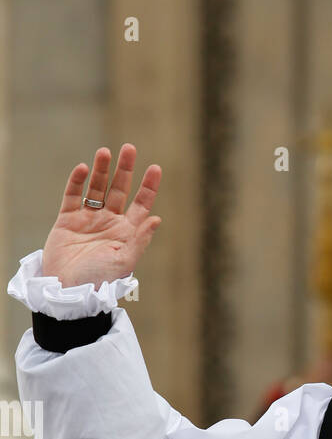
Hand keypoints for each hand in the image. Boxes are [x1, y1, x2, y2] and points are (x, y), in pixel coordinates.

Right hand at [41, 144, 161, 287]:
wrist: (68, 291)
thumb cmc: (99, 281)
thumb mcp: (124, 261)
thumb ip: (139, 240)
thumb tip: (156, 219)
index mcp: (127, 232)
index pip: (141, 204)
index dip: (148, 186)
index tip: (156, 167)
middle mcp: (109, 222)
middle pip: (120, 190)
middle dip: (125, 169)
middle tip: (129, 148)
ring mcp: (88, 219)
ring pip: (96, 188)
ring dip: (101, 170)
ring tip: (105, 152)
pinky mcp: (67, 220)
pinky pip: (72, 195)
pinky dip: (76, 182)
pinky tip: (83, 168)